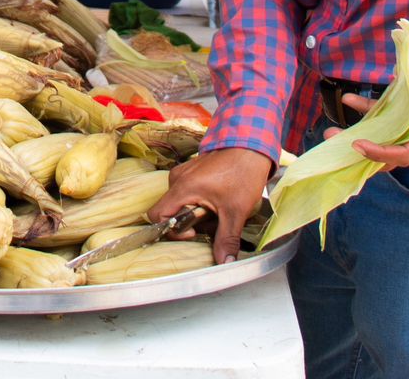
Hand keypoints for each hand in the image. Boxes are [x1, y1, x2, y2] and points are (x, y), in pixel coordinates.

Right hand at [149, 147, 273, 263]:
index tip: (194, 231)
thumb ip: (227, 238)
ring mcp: (184, 174)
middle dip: (192, 223)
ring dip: (198, 214)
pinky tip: (220, 201)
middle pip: (171, 211)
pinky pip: (188, 194)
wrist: (252, 147)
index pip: (157, 215)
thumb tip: (224, 262)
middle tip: (215, 222)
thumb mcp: (235, 211)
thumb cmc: (242, 173)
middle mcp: (177, 179)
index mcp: (182, 187)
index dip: (172, 230)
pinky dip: (201, 203)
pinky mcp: (192, 172)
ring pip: (182, 204)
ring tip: (221, 210)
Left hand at [332, 20, 408, 170]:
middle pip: (387, 149)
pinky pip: (388, 112)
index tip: (357, 145)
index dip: (379, 153)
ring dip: (361, 128)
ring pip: (385, 131)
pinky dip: (371, 107)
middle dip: (359, 148)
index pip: (403, 153)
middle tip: (330, 138)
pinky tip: (351, 96)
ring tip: (334, 121)